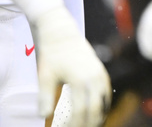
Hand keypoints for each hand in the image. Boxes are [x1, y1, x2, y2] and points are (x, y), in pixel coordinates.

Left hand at [32, 6, 110, 126]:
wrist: (62, 35)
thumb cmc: (52, 56)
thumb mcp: (45, 77)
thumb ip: (45, 98)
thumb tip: (44, 116)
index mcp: (80, 80)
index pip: (80, 112)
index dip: (74, 125)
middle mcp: (94, 78)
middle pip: (95, 111)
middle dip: (87, 125)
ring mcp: (101, 75)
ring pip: (104, 104)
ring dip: (96, 118)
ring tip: (86, 126)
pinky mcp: (102, 73)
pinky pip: (106, 95)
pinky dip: (102, 108)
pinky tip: (93, 115)